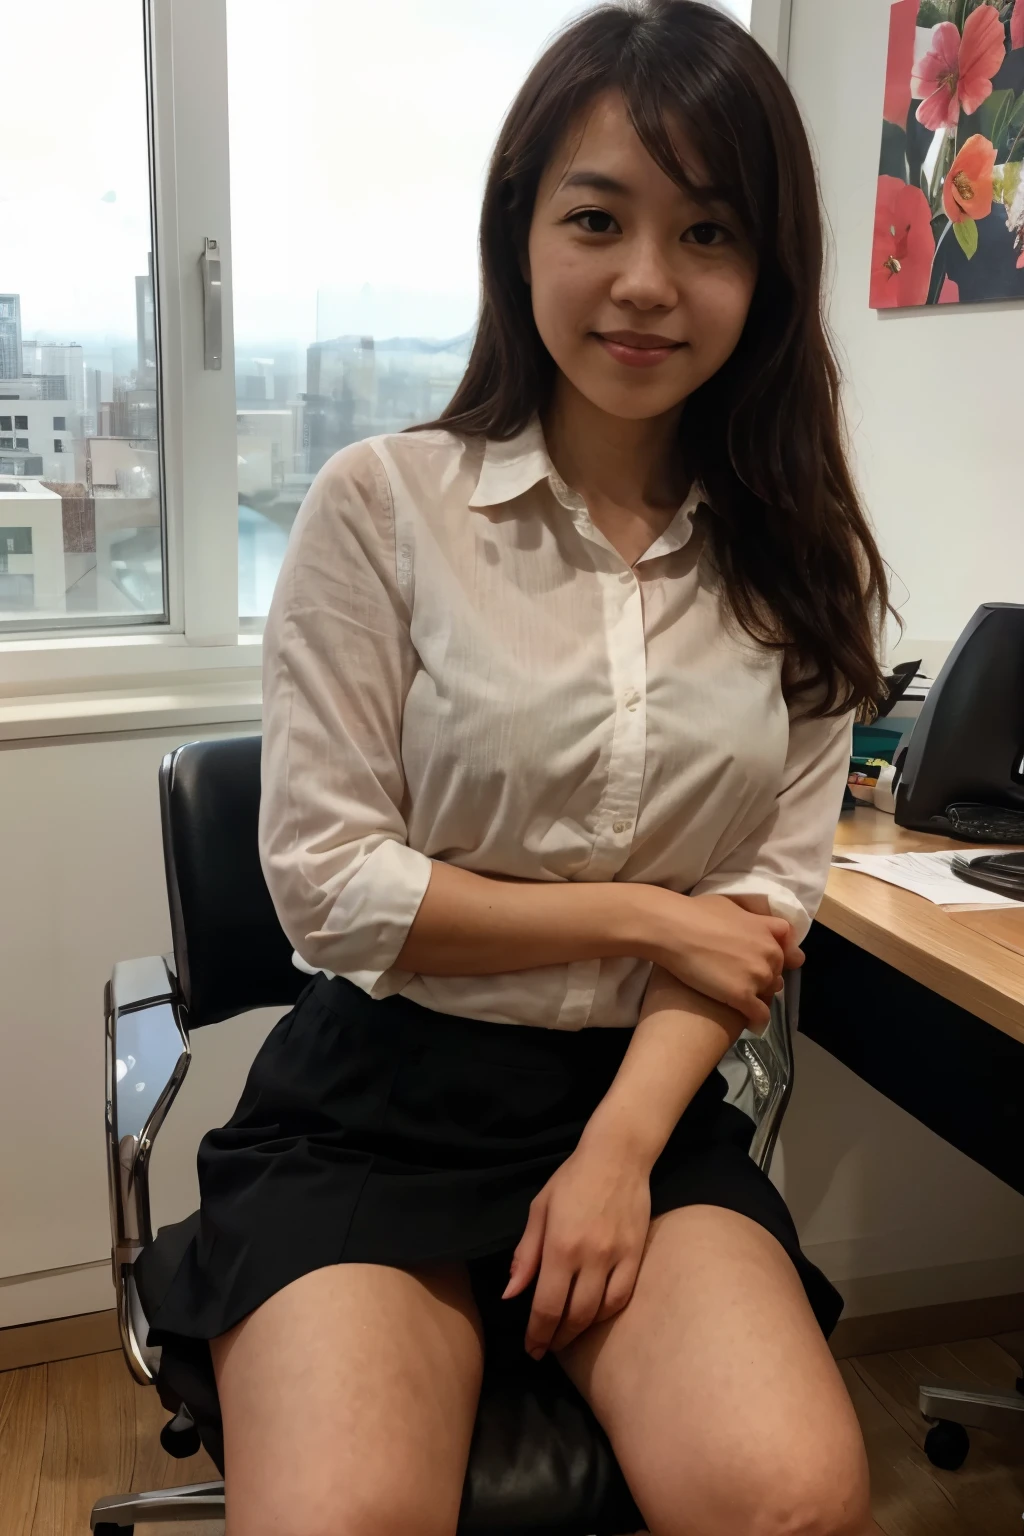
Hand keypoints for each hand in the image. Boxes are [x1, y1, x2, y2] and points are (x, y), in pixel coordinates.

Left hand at [503, 1133, 650, 1358]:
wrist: (618, 1156)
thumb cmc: (571, 1180)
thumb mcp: (539, 1210)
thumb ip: (525, 1255)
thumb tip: (511, 1294)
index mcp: (560, 1246)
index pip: (547, 1306)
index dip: (537, 1334)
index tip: (531, 1349)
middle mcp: (590, 1257)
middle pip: (574, 1316)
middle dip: (557, 1338)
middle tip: (546, 1348)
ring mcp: (617, 1257)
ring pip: (600, 1312)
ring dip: (581, 1331)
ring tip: (566, 1334)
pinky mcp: (638, 1255)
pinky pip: (622, 1297)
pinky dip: (606, 1313)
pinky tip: (594, 1316)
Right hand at [645, 890, 803, 1029]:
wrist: (674, 929)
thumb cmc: (694, 913)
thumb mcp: (729, 906)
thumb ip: (748, 919)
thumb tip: (748, 926)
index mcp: (766, 930)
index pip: (788, 948)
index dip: (780, 957)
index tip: (766, 963)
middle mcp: (769, 953)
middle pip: (777, 974)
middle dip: (764, 978)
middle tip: (742, 981)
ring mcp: (758, 976)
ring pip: (768, 995)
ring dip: (757, 998)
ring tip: (739, 1001)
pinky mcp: (743, 996)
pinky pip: (760, 1016)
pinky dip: (756, 1021)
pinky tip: (749, 1024)